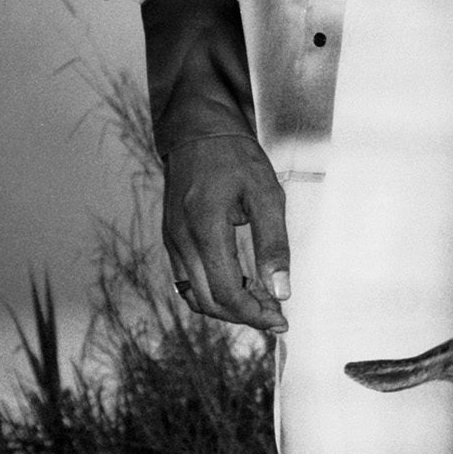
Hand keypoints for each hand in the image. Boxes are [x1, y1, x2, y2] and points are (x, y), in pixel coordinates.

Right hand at [162, 135, 290, 331]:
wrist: (198, 132)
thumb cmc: (236, 158)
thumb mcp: (267, 195)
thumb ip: (274, 244)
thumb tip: (280, 292)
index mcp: (205, 228)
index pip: (226, 292)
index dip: (254, 314)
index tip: (281, 321)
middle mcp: (181, 240)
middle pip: (209, 301)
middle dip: (244, 316)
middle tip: (276, 316)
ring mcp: (172, 241)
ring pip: (196, 296)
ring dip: (228, 308)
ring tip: (261, 303)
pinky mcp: (171, 239)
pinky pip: (188, 281)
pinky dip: (212, 294)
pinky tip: (239, 287)